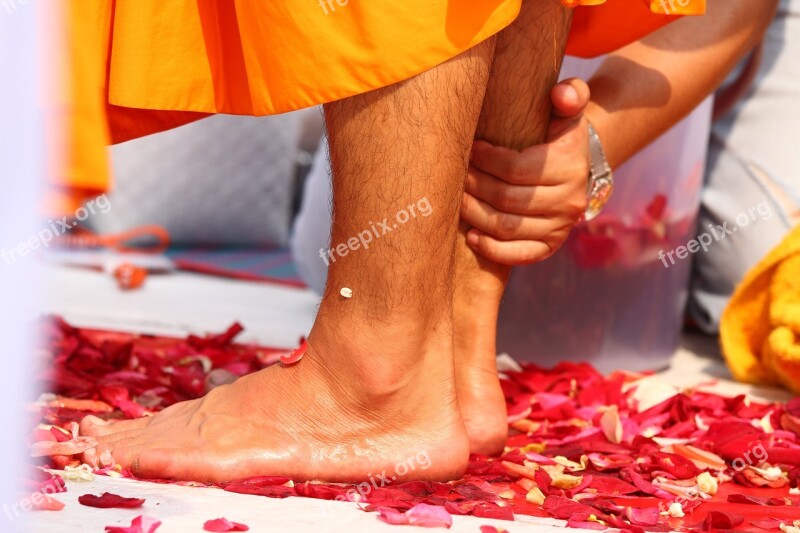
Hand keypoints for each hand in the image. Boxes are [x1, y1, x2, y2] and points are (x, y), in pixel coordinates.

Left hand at [462, 78, 591, 265]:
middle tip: (457, 174)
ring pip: (507, 226)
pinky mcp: (550, 246)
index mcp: (570, 166)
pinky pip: (520, 255)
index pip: (517, 168)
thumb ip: (569, 94)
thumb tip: (561, 94)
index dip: (486, 160)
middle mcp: (569, 201)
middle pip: (508, 199)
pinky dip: (493, 249)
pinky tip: (471, 236)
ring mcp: (560, 227)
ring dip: (475, 214)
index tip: (469, 149)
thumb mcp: (569, 108)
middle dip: (475, 185)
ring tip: (457, 199)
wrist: (578, 167)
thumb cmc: (560, 134)